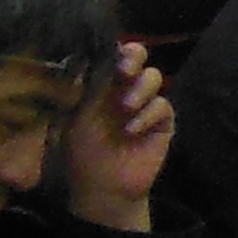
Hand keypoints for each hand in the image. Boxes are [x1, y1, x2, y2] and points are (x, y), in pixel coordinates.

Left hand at [62, 42, 173, 228]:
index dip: (112, 48)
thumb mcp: (74, 118)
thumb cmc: (82, 153)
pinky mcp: (162, 122)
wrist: (103, 189)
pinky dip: (148, 114)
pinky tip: (132, 130)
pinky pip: (162, 106)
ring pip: (153, 76)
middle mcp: (124, 88)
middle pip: (137, 57)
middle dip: (133, 57)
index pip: (110, 56)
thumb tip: (86, 57)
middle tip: (124, 70)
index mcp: (101, 85)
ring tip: (125, 107)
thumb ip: (84, 88)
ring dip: (140, 88)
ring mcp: (144, 104)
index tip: (108, 51)